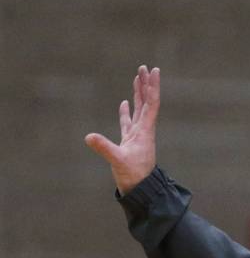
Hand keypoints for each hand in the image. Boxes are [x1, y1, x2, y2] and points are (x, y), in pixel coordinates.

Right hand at [85, 65, 160, 194]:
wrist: (140, 191)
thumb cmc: (133, 176)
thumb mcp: (118, 160)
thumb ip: (104, 148)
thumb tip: (88, 136)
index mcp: (145, 131)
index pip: (151, 103)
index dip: (152, 87)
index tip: (153, 71)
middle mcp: (144, 130)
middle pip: (146, 102)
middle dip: (145, 85)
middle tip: (144, 67)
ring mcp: (137, 136)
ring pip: (139, 110)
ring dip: (139, 94)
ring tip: (138, 78)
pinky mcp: (130, 143)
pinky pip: (129, 123)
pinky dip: (127, 112)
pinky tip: (126, 103)